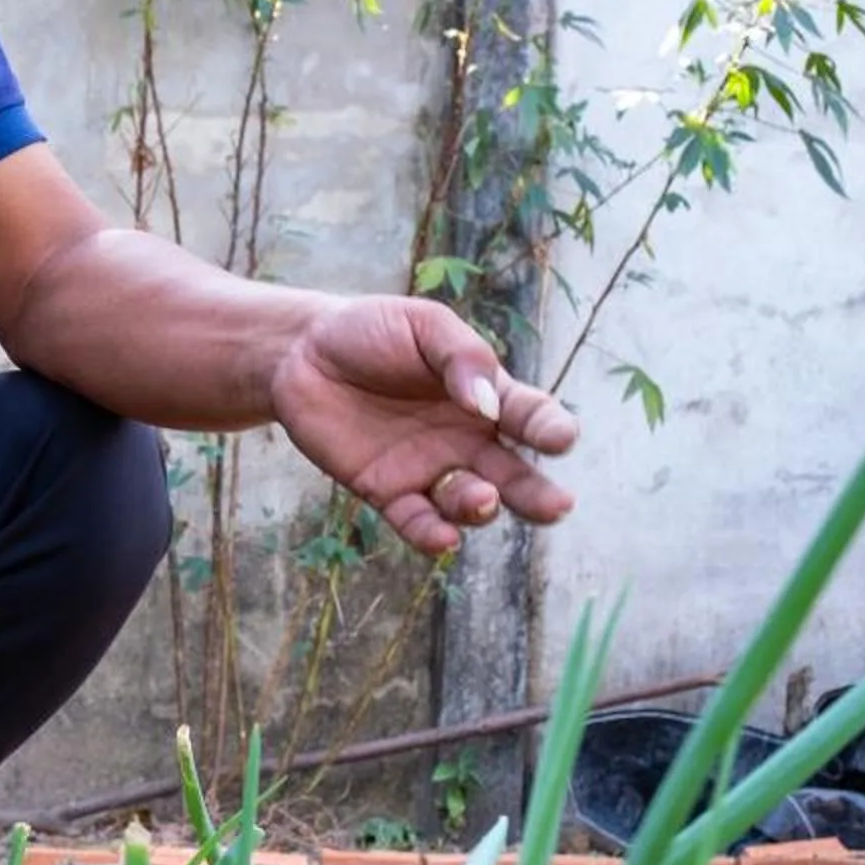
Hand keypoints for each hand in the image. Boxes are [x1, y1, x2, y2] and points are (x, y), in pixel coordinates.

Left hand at [268, 296, 578, 557]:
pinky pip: (416, 522)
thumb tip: (486, 405)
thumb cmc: (373, 331)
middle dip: (537, 494)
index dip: (550, 428)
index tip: (561, 439)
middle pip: (514, 476)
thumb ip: (461, 357)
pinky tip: (442, 538)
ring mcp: (429, 469)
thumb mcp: (423, 326)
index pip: (530, 416)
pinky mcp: (387, 491)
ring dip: (480, 507)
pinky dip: (431, 535)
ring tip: (481, 499)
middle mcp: (466, 440)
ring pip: (468, 503)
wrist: (303, 352)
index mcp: (486, 396)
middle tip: (557, 505)